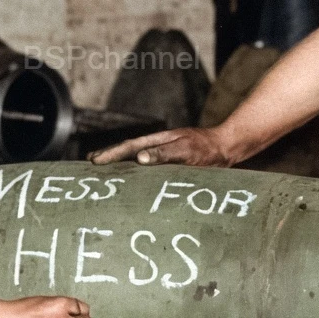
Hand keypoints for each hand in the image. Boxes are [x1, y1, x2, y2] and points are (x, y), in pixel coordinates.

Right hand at [89, 127, 229, 166]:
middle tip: (90, 162)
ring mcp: (165, 152)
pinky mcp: (171, 162)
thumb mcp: (186, 151)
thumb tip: (139, 159)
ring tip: (103, 168)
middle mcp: (159, 144)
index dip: (112, 154)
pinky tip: (130, 177)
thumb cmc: (208, 150)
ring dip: (120, 163)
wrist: (227, 148)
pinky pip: (147, 165)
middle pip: (129, 149)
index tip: (95, 161)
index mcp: (159, 139)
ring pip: (136, 156)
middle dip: (110, 155)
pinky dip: (134, 169)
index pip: (130, 147)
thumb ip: (164, 154)